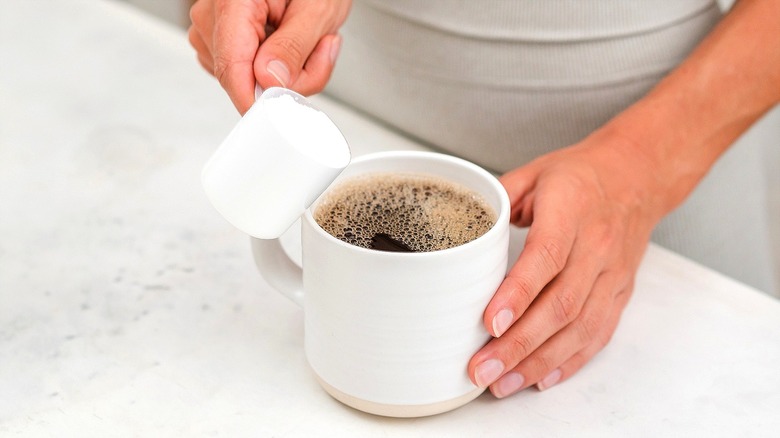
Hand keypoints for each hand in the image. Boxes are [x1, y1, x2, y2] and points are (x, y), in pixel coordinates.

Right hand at [188, 0, 350, 112]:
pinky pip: (251, 78)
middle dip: (290, 79)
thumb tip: (269, 80)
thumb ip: (293, 46)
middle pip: (245, 81)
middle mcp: (213, 18)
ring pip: (250, 84)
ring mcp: (214, 33)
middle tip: (320, 49)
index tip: (281, 114)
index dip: (258, 101)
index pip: (232, 69)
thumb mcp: (317, 9)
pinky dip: (278, 71)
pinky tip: (289, 44)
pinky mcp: (223, 46)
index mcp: (231, 3)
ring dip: (288, 74)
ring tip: (306, 40)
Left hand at [467, 127, 666, 396]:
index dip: (518, 294)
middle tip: (482, 368)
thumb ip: (496, 200)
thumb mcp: (533, 172)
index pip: (545, 257)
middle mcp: (596, 245)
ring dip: (539, 361)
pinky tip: (540, 378)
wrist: (639, 175)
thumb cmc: (580, 175)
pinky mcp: (620, 292)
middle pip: (560, 304)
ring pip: (579, 328)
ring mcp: (612, 273)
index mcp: (571, 209)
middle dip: (518, 344)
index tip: (489, 322)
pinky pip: (598, 334)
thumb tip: (458, 228)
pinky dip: (569, 361)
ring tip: (502, 383)